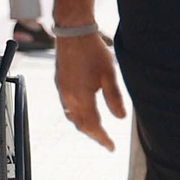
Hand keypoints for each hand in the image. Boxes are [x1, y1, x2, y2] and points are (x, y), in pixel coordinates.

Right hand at [54, 32, 125, 150]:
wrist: (73, 32)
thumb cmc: (92, 50)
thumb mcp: (109, 74)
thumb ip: (114, 98)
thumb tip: (120, 117)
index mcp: (81, 98)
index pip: (92, 125)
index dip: (102, 138)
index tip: (111, 147)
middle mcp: (68, 97)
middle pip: (80, 124)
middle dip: (93, 135)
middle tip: (104, 141)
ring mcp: (62, 90)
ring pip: (71, 116)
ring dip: (84, 125)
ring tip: (95, 129)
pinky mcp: (60, 82)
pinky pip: (67, 106)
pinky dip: (76, 115)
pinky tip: (83, 111)